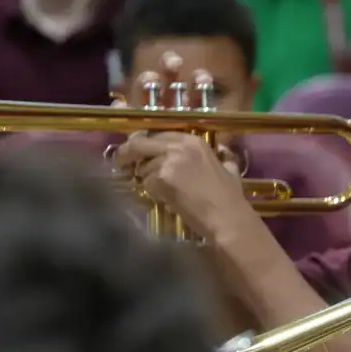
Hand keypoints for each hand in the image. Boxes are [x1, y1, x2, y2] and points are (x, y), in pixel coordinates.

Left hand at [110, 68, 251, 242]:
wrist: (227, 217)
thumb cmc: (230, 197)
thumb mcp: (229, 169)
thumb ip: (222, 156)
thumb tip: (222, 151)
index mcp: (194, 141)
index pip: (157, 134)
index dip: (143, 141)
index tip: (135, 149)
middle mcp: (179, 146)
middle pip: (139, 143)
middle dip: (126, 153)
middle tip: (121, 163)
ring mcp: (169, 162)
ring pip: (143, 168)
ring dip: (146, 179)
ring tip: (161, 191)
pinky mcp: (161, 179)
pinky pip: (146, 184)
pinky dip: (152, 192)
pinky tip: (166, 199)